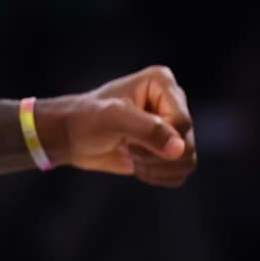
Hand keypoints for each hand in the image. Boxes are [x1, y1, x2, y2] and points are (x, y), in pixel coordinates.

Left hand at [39, 65, 196, 186]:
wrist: (72, 136)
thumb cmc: (87, 119)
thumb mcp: (114, 119)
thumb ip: (149, 131)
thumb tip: (180, 150)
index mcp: (163, 84)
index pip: (182, 123)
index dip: (158, 140)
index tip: (128, 137)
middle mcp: (173, 102)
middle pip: (187, 145)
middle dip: (154, 155)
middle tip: (127, 146)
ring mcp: (173, 127)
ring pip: (186, 162)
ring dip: (155, 167)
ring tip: (130, 153)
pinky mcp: (169, 149)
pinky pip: (178, 174)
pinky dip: (156, 176)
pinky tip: (136, 164)